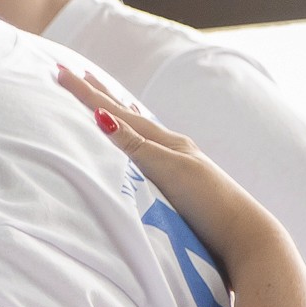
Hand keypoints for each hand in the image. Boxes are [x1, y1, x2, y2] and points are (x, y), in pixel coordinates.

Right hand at [55, 63, 286, 276]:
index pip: (118, 111)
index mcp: (167, 142)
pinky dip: (134, 137)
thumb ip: (135, 146)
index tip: (60, 71)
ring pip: (140, 130)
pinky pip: (149, 150)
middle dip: (101, 93)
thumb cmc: (208, 203)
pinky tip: (136, 141)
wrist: (245, 236)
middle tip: (78, 72)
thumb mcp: (169, 170)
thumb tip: (102, 115)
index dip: (87, 93)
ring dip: (119, 112)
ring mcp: (178, 164)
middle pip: (129, 113)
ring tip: (105, 97)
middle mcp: (172, 148)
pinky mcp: (180, 184)